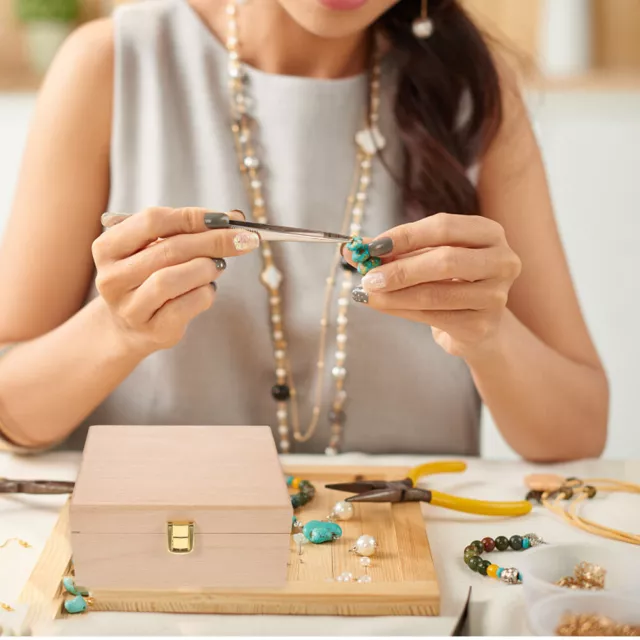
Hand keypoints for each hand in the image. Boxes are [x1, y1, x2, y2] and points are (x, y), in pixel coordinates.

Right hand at [92, 207, 258, 354]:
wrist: (129, 327)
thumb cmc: (149, 277)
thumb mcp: (157, 248)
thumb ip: (188, 230)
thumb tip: (236, 218)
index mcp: (108, 248)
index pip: (153, 221)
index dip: (193, 216)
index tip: (226, 218)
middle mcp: (112, 278)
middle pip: (168, 250)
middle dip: (212, 241)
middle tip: (244, 239)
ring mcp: (130, 308)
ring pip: (171, 279)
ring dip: (205, 268)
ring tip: (219, 265)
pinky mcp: (153, 330)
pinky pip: (186, 306)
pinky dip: (205, 292)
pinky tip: (208, 288)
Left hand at [345, 213, 521, 358]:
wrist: (475, 326)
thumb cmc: (448, 282)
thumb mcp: (424, 258)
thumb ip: (393, 251)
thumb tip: (351, 249)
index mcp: (489, 233)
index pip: (443, 227)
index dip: (405, 235)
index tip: (371, 246)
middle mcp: (501, 261)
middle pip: (445, 261)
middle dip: (400, 269)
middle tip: (368, 276)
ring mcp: (495, 296)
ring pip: (436, 293)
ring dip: (395, 294)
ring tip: (367, 292)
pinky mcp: (482, 326)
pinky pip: (433, 317)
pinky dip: (401, 310)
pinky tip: (380, 305)